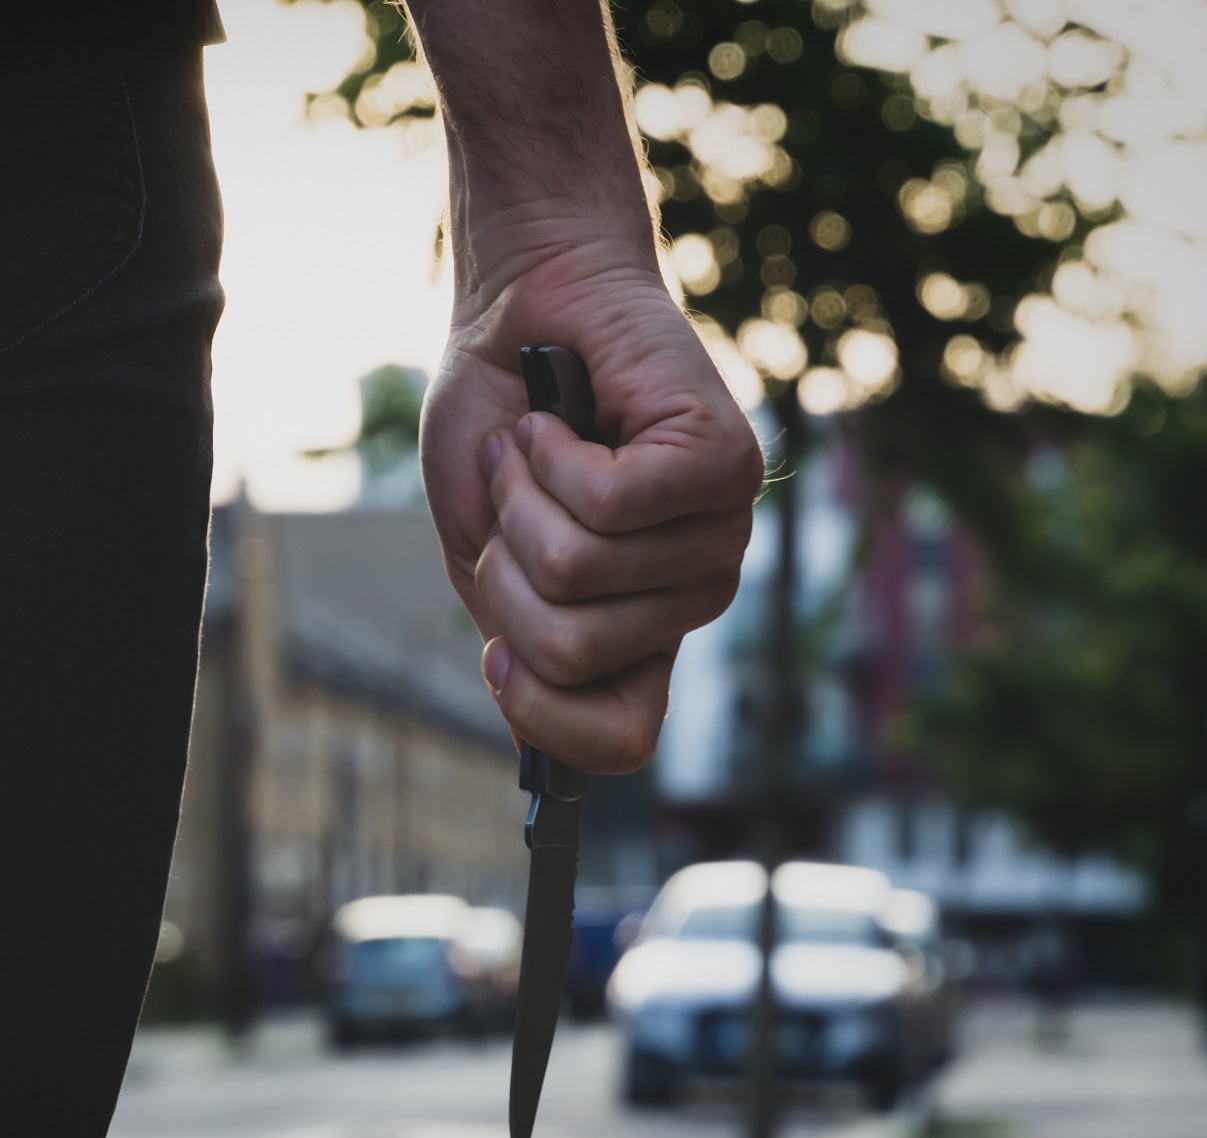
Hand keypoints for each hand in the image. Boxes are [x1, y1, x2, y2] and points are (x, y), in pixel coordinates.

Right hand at [421, 238, 761, 773]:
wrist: (522, 306)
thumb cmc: (500, 423)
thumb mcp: (485, 553)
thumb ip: (512, 641)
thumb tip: (533, 761)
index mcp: (638, 629)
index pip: (622, 740)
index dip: (540, 711)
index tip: (495, 647)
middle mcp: (690, 593)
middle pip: (571, 653)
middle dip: (505, 566)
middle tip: (513, 496)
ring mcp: (718, 531)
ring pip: (582, 573)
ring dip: (522, 498)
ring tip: (534, 448)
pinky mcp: (722, 464)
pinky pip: (610, 504)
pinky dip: (551, 456)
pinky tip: (559, 421)